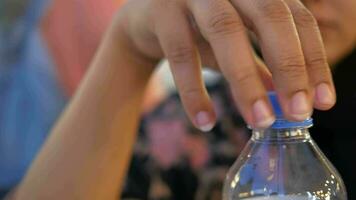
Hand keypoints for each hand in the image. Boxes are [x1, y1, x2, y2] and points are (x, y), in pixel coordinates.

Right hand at [116, 0, 334, 129]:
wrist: (145, 20)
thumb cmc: (197, 29)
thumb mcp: (235, 44)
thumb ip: (260, 65)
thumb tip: (289, 98)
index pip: (296, 18)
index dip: (313, 59)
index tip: (322, 102)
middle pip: (269, 16)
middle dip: (289, 67)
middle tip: (297, 113)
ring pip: (226, 32)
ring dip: (246, 82)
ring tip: (259, 121)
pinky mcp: (162, 10)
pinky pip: (181, 53)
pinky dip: (194, 91)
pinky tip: (206, 121)